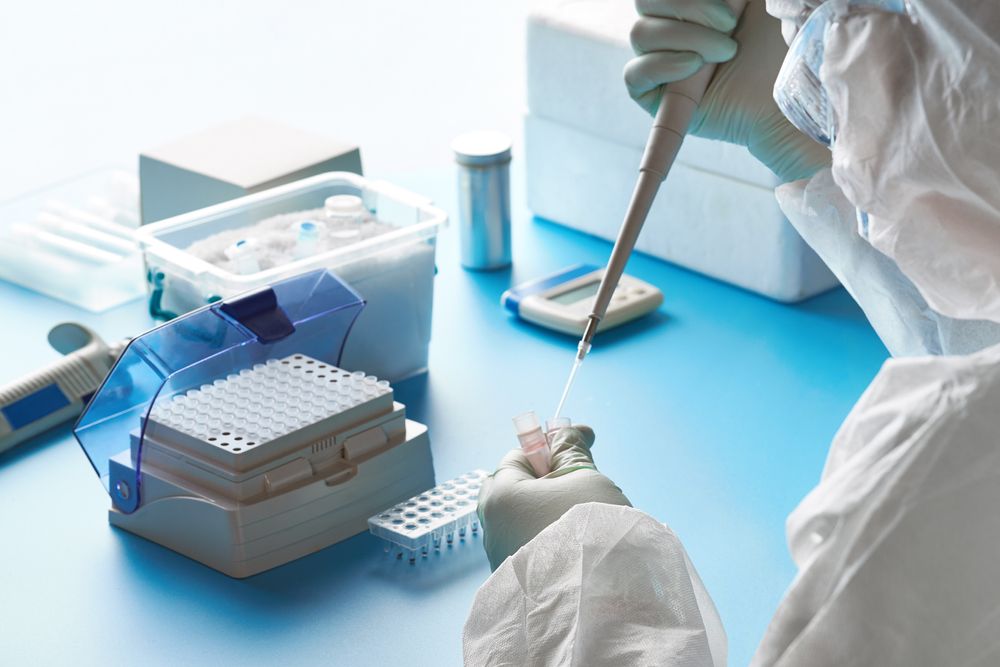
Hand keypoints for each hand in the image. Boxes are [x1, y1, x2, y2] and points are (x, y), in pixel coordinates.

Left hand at [477, 425, 630, 570]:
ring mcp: (501, 559)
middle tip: (585, 491)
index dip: (552, 451)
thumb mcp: (585, 477)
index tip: (582, 453)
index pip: (521, 455)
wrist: (596, 602)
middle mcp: (491, 527)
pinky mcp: (516, 584)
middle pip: (520, 489)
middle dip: (552, 485)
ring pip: (527, 520)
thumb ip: (571, 449)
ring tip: (586, 525)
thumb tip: (568, 430)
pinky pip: (532, 549)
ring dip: (553, 515)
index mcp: (499, 494)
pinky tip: (579, 551)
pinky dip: (552, 543)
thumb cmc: (589, 531)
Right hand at [624, 0, 829, 181]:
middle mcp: (671, 28)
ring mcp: (661, 62)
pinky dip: (660, 65)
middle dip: (687, 7)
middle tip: (729, 23)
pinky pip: (633, 75)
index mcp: (692, 4)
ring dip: (686, 37)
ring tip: (726, 52)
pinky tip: (692, 66)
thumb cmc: (782, 41)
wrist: (792, 92)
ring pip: (640, 35)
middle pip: (644, 3)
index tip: (732, 2)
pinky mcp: (655, 98)